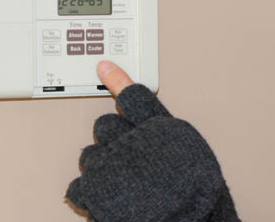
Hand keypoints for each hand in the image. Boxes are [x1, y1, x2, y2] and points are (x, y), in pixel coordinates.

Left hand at [66, 62, 230, 221]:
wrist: (187, 220)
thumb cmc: (196, 195)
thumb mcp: (191, 153)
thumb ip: (167, 136)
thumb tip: (151, 131)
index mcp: (159, 129)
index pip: (135, 97)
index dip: (118, 80)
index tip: (104, 67)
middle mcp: (132, 141)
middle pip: (105, 126)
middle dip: (112, 140)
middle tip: (128, 160)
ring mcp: (111, 164)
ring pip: (89, 155)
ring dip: (100, 166)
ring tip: (123, 185)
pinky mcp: (94, 190)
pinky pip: (78, 186)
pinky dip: (89, 193)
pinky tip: (106, 199)